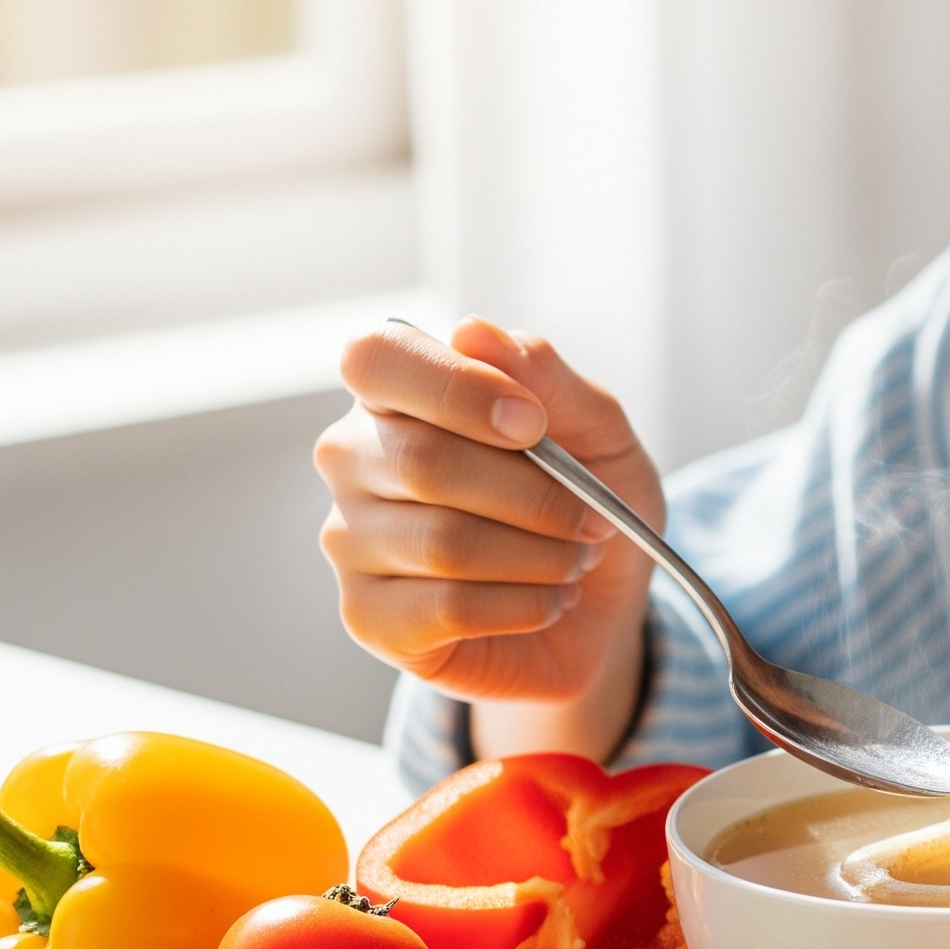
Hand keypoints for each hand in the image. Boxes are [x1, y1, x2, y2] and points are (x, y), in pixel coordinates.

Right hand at [314, 317, 659, 756]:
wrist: (597, 609)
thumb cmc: (587, 503)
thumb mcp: (599, 432)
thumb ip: (546, 377)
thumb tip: (473, 331)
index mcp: (399, 394)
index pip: (375, 358)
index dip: (455, 387)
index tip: (533, 423)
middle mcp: (355, 459)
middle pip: (424, 461)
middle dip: (536, 495)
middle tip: (592, 518)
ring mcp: (350, 540)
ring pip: (445, 542)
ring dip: (541, 554)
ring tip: (576, 559)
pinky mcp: (367, 617)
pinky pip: (448, 606)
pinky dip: (524, 603)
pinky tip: (548, 599)